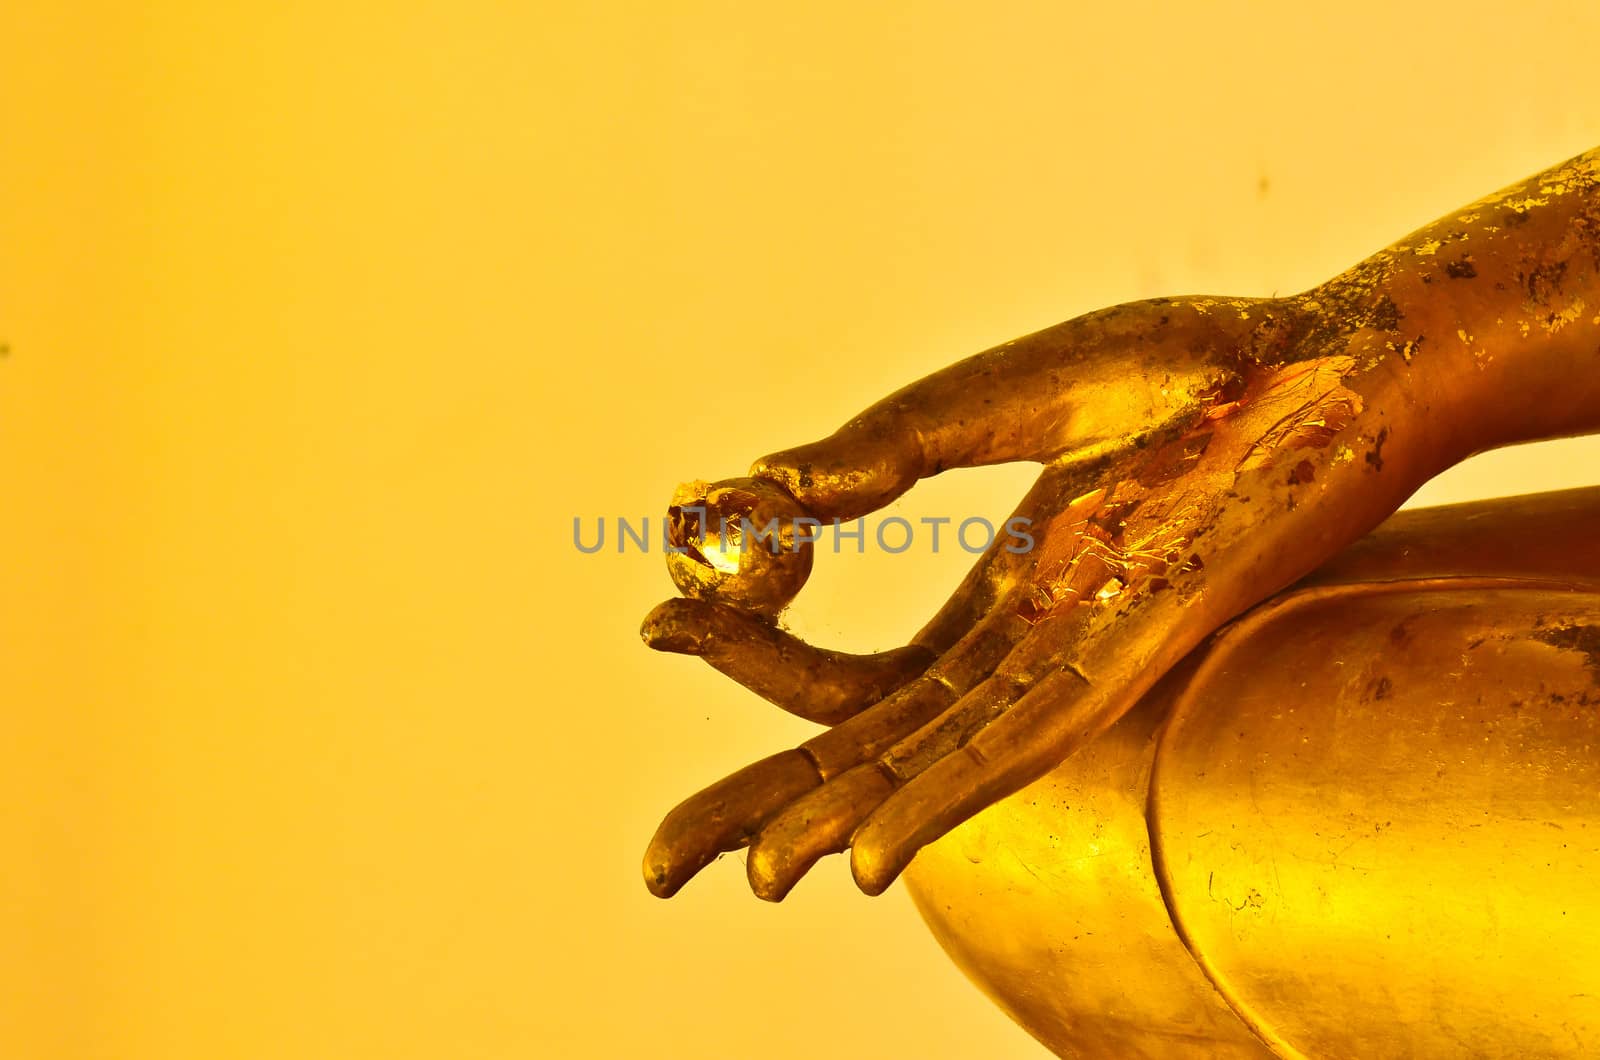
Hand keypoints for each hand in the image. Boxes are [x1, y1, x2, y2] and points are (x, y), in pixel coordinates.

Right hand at [641, 281, 1442, 901]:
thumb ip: (888, 444)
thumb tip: (757, 483)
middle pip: (869, 758)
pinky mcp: (1139, 656)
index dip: (744, 665)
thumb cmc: (1184, 367)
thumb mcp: (1003, 394)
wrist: (1328, 356)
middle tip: (653, 867)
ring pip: (934, 772)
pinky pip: (1024, 750)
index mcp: (996, 604)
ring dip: (841, 825)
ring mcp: (1077, 663)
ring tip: (754, 875)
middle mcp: (1026, 656)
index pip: (847, 679)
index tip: (654, 624)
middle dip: (762, 811)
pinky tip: (869, 857)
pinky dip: (940, 802)